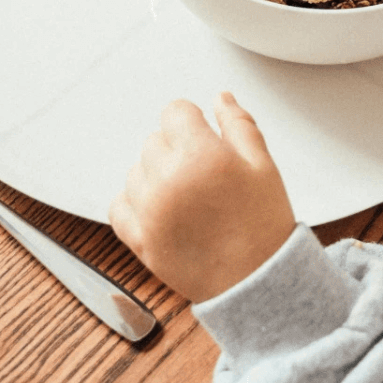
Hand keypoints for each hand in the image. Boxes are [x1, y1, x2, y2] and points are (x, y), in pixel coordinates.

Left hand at [109, 92, 295, 302]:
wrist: (257, 283)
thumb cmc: (263, 225)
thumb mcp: (262, 165)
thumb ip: (239, 124)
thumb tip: (220, 98)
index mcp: (201, 155)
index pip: (175, 112)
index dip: (192, 122)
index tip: (204, 137)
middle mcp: (169, 179)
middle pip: (155, 140)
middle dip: (177, 149)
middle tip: (203, 174)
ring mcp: (149, 211)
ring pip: (136, 170)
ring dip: (155, 176)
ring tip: (188, 198)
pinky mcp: (139, 240)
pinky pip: (119, 206)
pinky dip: (134, 205)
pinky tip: (160, 211)